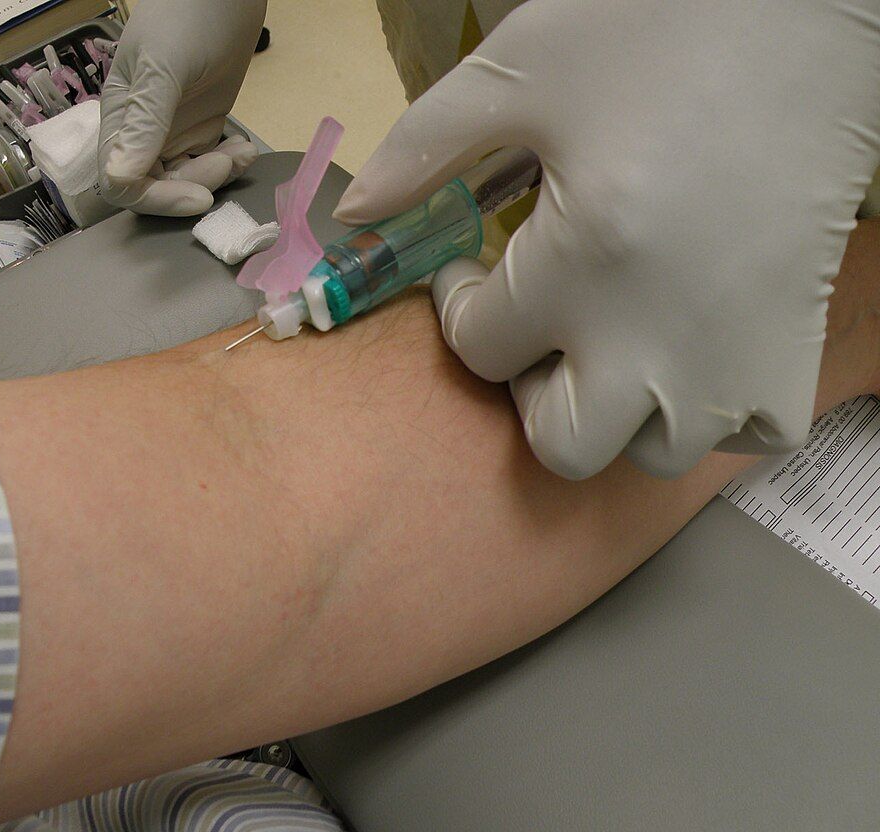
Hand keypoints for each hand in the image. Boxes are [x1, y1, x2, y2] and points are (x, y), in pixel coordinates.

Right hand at [98, 0, 264, 216]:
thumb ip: (143, 123)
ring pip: (185, 179)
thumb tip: (118, 177)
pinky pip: (210, 162)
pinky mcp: (203, 126)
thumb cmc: (187, 13)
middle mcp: (142, 131)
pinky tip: (244, 149)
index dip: (156, 199)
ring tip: (239, 153)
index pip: (122, 182)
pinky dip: (229, 164)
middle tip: (225, 165)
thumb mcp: (162, 67)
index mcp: (120, 117)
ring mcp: (174, 130)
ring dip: (215, 177)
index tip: (196, 196)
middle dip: (190, 187)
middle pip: (155, 187)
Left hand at [336, 0, 879, 478]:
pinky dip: (707, 412)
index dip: (458, 304)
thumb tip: (352, 217)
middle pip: (560, 440)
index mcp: (583, 260)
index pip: (479, 345)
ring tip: (607, 338)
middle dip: (524, 387)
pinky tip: (686, 350)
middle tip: (531, 323)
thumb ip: (424, 148)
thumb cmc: (661, 28)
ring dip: (611, 411)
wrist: (815, 12)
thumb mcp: (521, 69)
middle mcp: (657, 335)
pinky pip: (747, 435)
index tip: (472, 266)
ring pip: (650, 452)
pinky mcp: (796, 346)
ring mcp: (735, 354)